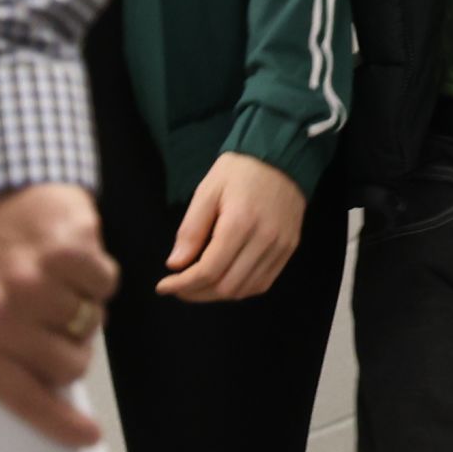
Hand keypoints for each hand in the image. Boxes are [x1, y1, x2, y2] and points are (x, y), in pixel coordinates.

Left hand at [0, 184, 116, 447]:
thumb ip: (9, 351)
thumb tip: (57, 391)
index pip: (20, 396)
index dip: (57, 423)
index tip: (86, 436)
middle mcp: (0, 314)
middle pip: (69, 364)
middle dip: (72, 344)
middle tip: (56, 314)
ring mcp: (34, 283)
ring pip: (92, 323)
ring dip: (83, 303)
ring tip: (57, 277)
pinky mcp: (68, 252)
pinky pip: (106, 285)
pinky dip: (98, 273)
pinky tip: (72, 256)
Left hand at [160, 150, 308, 302]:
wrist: (282, 157)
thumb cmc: (239, 171)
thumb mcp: (207, 191)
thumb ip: (191, 229)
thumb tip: (175, 264)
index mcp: (240, 223)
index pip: (209, 270)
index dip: (182, 284)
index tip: (163, 286)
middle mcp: (264, 240)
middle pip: (226, 286)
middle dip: (196, 293)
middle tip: (177, 287)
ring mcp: (281, 247)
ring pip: (245, 290)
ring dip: (216, 294)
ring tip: (197, 286)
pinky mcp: (289, 248)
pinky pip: (263, 282)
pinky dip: (240, 290)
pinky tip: (223, 281)